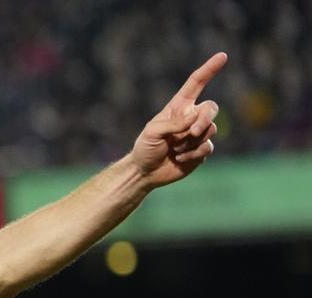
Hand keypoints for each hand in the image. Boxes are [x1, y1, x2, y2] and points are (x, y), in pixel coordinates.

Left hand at [129, 52, 226, 187]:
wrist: (146, 171)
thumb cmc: (145, 147)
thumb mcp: (152, 132)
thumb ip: (174, 124)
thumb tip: (194, 120)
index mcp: (179, 107)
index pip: (196, 84)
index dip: (209, 70)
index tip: (222, 56)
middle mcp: (191, 117)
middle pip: (211, 108)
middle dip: (205, 119)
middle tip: (192, 132)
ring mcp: (198, 134)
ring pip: (210, 130)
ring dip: (191, 141)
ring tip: (174, 149)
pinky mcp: (201, 150)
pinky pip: (207, 148)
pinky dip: (193, 154)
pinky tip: (180, 159)